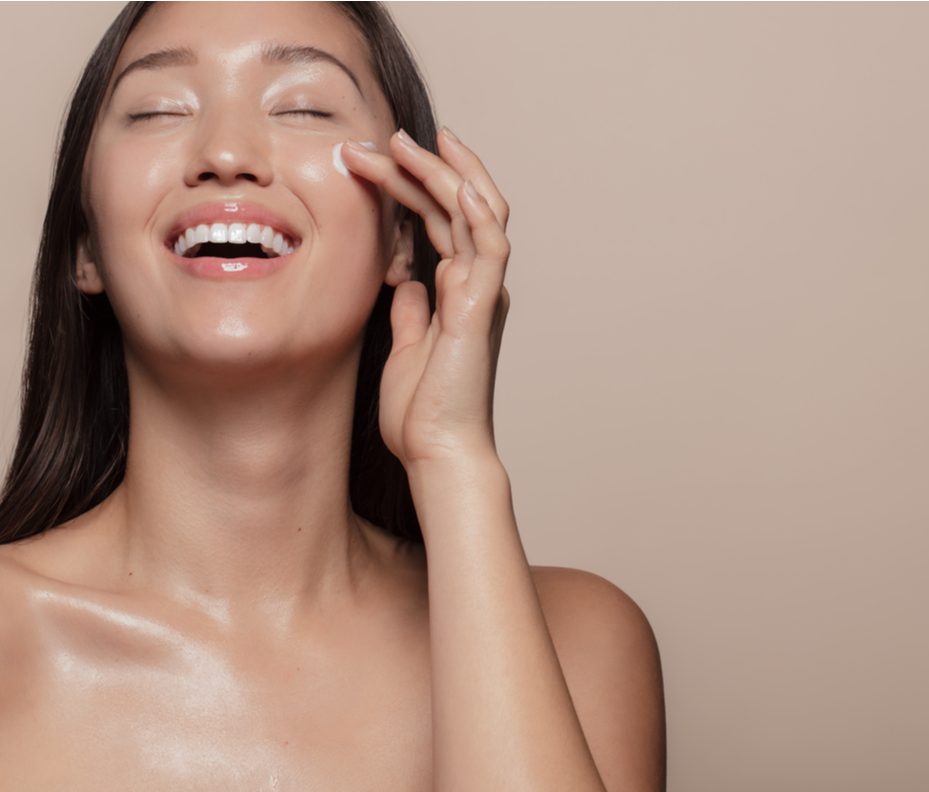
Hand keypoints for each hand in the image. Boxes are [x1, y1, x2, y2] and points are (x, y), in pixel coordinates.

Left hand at [339, 128, 510, 468]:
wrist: (438, 451)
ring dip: (444, 173)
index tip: (374, 159)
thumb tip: (404, 280)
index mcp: (454, 292)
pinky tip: (454, 180)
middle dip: (420, 167)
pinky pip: (488, 247)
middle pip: (454, 207)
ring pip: (476, 213)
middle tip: (380, 137)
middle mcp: (473, 285)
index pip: (437, 222)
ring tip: (404, 141)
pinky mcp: (481, 308)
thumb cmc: (422, 412)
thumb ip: (410, 310)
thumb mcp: (405, 347)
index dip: (411, 186)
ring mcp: (482, 293)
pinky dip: (476, 211)